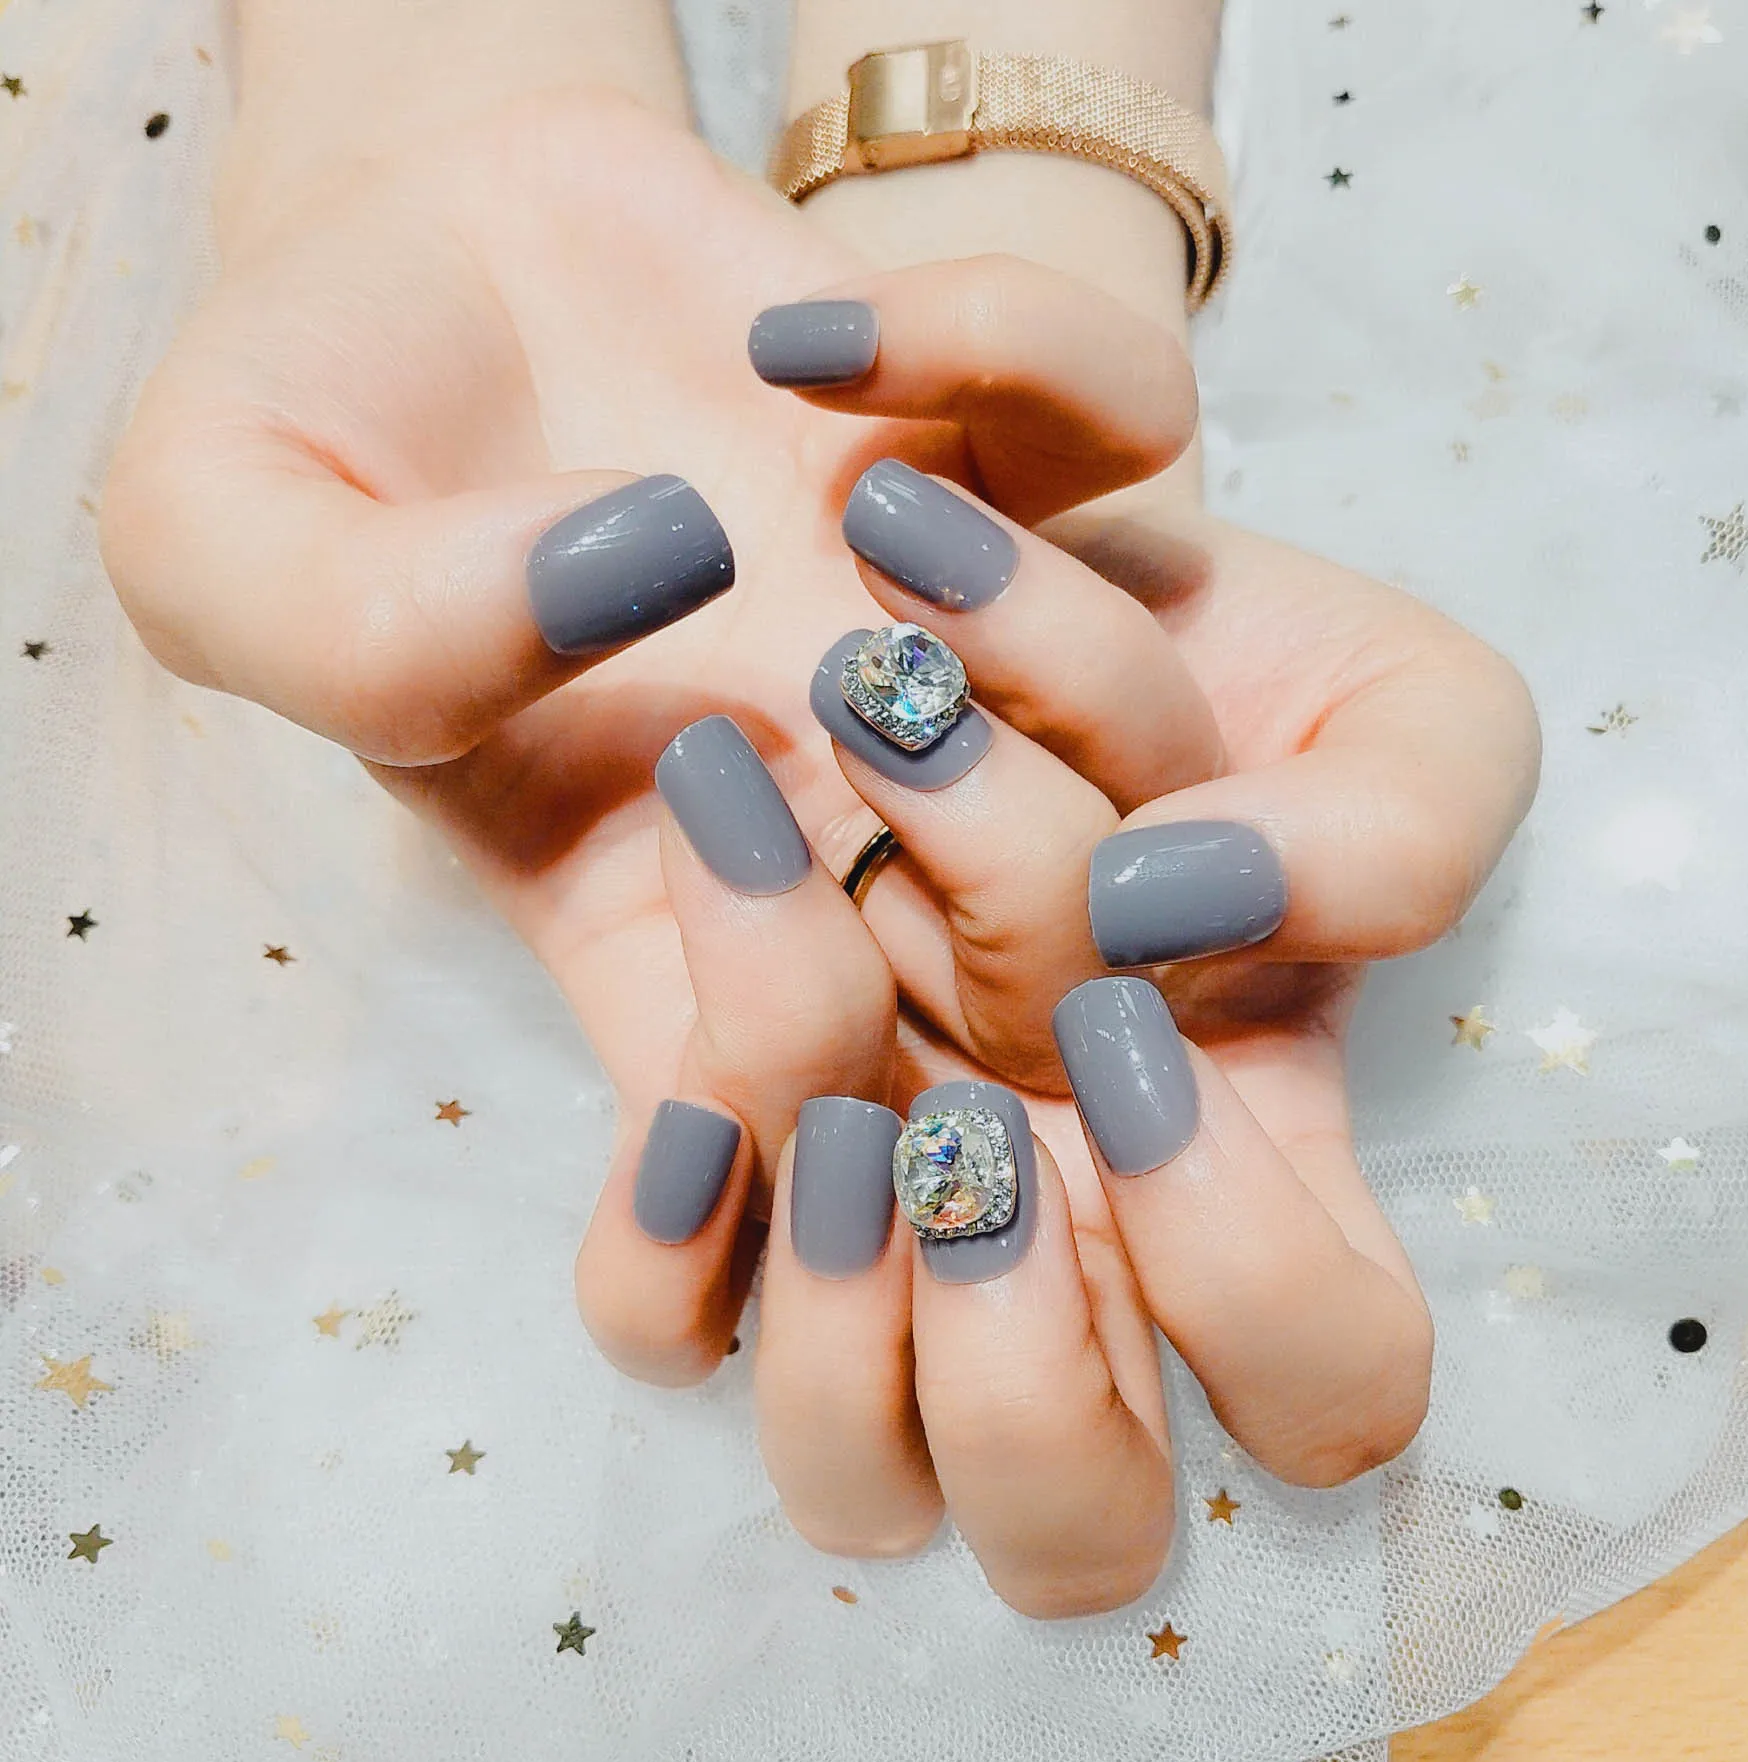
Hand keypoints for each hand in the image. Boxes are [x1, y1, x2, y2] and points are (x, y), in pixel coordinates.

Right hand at [96, 93, 1192, 1354]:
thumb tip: (640, 574)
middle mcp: (852, 831)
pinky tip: (821, 336)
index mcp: (656, 932)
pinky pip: (1145, 436)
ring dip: (1055, 648)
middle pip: (1047, 1031)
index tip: (700, 858)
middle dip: (1014, 893)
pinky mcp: (1015, 453)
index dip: (783, 1156)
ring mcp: (964, 657)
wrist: (428, 229)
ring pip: (1167, 775)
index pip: (781, 1190)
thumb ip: (365, 629)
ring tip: (865, 506)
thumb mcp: (225, 539)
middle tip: (853, 685)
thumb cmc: (314, 417)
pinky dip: (1030, 358)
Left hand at [637, 491, 1536, 1613]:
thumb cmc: (1141, 596)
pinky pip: (657, 1325)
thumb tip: (1196, 911)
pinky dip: (665, 1232)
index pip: (1325, 1386)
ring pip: (857, 1476)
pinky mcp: (688, 1140)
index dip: (1237, 1247)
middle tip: (963, 1113)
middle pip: (1080, 1528)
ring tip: (823, 1090)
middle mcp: (1048, 1225)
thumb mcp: (1370, 685)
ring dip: (838, 1292)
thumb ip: (1405, 812)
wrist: (873, 519)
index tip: (1142, 955)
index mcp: (1237, 1163)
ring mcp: (859, 1200)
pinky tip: (682, 1070)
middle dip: (1022, 1334)